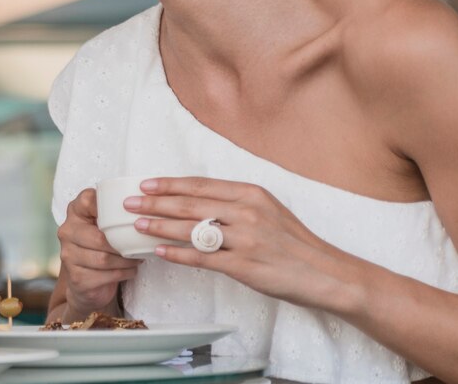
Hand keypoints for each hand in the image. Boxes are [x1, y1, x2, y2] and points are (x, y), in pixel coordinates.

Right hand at [57, 189, 141, 317]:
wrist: (87, 280)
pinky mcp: (76, 277)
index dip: (109, 205)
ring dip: (126, 261)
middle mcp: (67, 231)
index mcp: (75, 212)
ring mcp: (68, 255)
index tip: (129, 213)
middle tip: (139, 246)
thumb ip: (115, 212)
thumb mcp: (104, 224)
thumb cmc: (100, 245)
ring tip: (137, 259)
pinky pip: (105, 276)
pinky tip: (130, 270)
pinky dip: (123, 273)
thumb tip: (145, 207)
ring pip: (103, 259)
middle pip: (99, 237)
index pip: (88, 200)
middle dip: (123, 244)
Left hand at [126, 177, 364, 314]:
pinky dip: (178, 255)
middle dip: (155, 203)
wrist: (327, 273)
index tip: (145, 183)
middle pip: (190, 204)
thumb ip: (236, 203)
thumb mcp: (269, 210)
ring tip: (137, 225)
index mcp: (250, 194)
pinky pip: (203, 258)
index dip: (169, 184)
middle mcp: (246, 212)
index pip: (200, 185)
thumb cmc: (294, 242)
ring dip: (160, 227)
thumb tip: (198, 199)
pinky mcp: (245, 266)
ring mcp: (245, 239)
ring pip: (192, 230)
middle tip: (129, 203)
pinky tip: (160, 253)